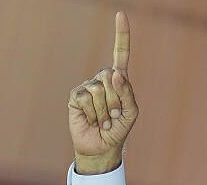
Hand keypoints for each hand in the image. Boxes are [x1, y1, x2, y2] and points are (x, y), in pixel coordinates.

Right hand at [68, 11, 137, 174]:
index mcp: (119, 80)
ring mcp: (87, 86)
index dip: (121, 34)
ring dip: (104, 111)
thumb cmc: (118, 129)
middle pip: (110, 76)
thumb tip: (115, 73)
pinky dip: (92, 113)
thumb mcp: (131, 112)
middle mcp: (102, 79)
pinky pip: (85, 97)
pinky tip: (92, 120)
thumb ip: (127, 92)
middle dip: (115, 100)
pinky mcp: (75, 96)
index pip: (120, 53)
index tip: (121, 14)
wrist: (101, 147)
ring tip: (104, 120)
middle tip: (114, 115)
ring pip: (98, 89)